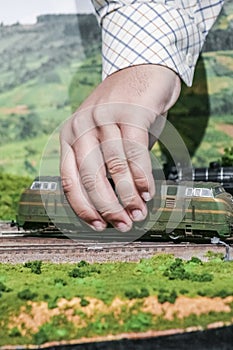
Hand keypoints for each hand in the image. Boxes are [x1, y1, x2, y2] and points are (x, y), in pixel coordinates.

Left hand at [60, 64, 180, 231]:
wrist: (144, 68)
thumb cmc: (124, 110)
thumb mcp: (106, 138)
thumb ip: (106, 167)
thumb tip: (115, 204)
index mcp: (70, 136)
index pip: (70, 181)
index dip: (84, 208)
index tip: (99, 226)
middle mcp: (81, 126)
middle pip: (90, 178)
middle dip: (108, 207)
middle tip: (124, 223)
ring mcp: (103, 117)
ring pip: (113, 167)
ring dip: (128, 195)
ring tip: (139, 211)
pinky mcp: (128, 111)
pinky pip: (134, 151)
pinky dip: (142, 175)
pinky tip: (148, 190)